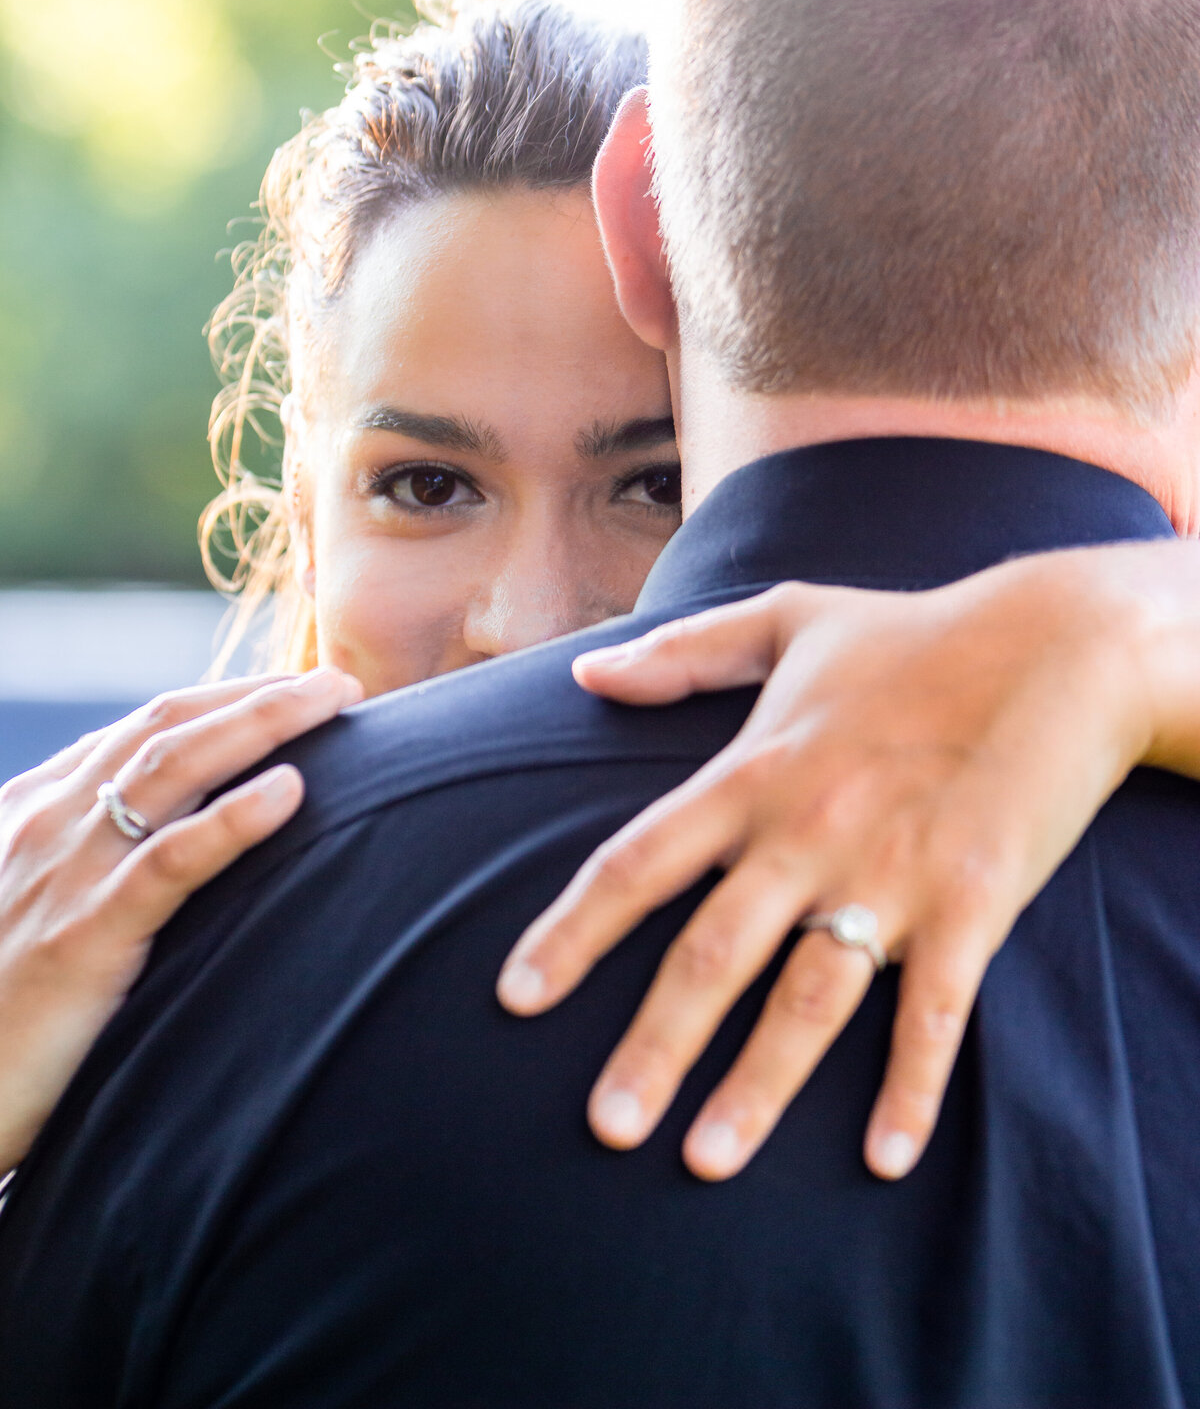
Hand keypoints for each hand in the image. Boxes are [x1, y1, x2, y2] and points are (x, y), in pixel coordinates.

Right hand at [0, 666, 361, 1173]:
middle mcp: (51, 824)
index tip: (293, 687)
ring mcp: (66, 874)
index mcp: (38, 810)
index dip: (224, 700)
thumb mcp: (38, 910)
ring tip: (336, 701)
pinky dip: (234, 820)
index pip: (144, 729)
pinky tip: (290, 791)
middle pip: (168, 728)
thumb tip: (177, 845)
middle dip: (258, 696)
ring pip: (174, 769)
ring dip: (262, 724)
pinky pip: (168, 862)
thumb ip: (94, 865)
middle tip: (339, 682)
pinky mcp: (83, 938)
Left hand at [496, 544, 1191, 1180]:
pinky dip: (912, 1086)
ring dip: (758, 1086)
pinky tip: (886, 1155)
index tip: (515, 997)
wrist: (1058, 646)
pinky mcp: (972, 905)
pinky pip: (936, 1013)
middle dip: (654, 1046)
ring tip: (708, 1162)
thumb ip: (684, 653)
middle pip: (711, 954)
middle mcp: (809, 832)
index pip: (638, 862)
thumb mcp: (788, 619)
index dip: (572, 933)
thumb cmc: (914, 635)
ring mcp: (892, 874)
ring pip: (809, 999)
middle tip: (606, 1127)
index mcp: (755, 771)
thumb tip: (585, 670)